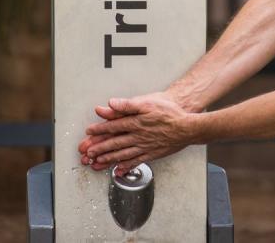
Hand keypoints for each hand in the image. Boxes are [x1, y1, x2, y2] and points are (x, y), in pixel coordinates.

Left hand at [77, 93, 200, 174]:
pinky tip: (118, 170)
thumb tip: (111, 103)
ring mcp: (144, 147)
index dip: (99, 129)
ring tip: (97, 162)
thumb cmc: (169, 113)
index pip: (113, 126)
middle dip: (99, 148)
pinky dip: (125, 167)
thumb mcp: (148, 102)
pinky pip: (135, 161)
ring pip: (122, 154)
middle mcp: (137, 136)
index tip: (89, 133)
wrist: (187, 127)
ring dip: (108, 158)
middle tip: (87, 153)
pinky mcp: (152, 154)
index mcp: (135, 122)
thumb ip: (127, 104)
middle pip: (114, 143)